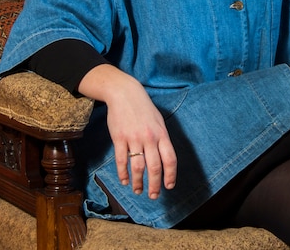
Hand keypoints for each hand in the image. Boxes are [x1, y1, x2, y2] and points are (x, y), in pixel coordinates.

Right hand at [78, 65, 176, 198]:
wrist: (124, 93)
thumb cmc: (143, 108)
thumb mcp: (158, 121)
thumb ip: (162, 139)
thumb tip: (165, 159)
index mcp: (162, 134)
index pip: (170, 159)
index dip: (170, 175)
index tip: (169, 186)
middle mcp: (149, 138)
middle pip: (154, 167)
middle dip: (155, 185)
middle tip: (153, 195)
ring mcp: (134, 138)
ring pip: (138, 167)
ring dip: (138, 182)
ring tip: (138, 190)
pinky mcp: (119, 138)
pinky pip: (122, 160)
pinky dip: (123, 173)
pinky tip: (125, 181)